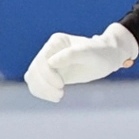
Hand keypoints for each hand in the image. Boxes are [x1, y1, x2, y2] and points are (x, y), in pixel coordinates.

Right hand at [24, 22, 138, 102]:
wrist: (107, 58)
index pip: (42, 60)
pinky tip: (55, 97)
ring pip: (32, 77)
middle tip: (60, 94)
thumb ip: (72, 55)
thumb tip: (51, 62)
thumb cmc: (100, 54)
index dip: (47, 75)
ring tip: (58, 96)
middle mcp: (49, 51)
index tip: (61, 86)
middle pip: (34, 69)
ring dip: (41, 89)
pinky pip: (36, 83)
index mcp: (57, 41)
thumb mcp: (90, 54)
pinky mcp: (50, 73)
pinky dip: (41, 92)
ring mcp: (47, 62)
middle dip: (44, 84)